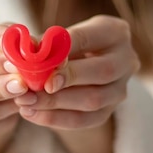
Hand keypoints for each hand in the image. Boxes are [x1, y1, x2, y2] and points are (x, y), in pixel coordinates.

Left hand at [13, 15, 140, 130]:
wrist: (77, 66)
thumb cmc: (65, 44)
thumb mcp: (59, 36)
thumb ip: (47, 44)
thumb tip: (30, 50)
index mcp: (115, 32)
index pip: (89, 38)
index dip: (64, 49)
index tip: (38, 57)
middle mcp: (126, 60)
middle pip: (103, 71)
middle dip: (67, 79)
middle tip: (34, 85)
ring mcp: (120, 89)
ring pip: (94, 100)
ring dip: (56, 102)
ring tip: (26, 101)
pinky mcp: (109, 112)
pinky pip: (85, 120)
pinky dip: (55, 118)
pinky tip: (31, 113)